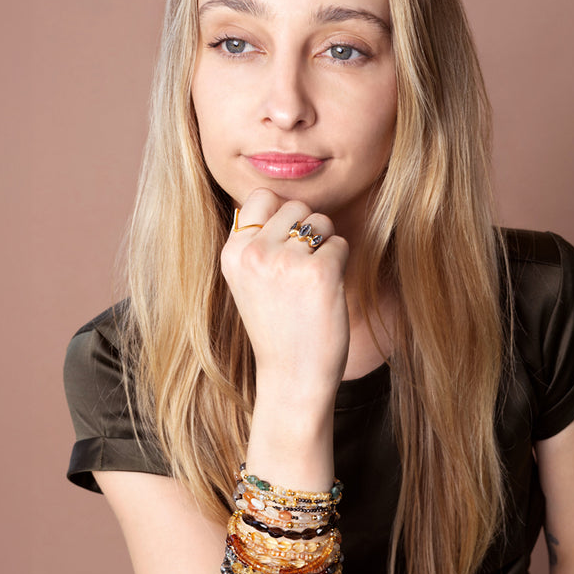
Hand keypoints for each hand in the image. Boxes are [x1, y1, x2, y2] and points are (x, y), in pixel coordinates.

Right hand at [221, 188, 349, 408]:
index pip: (262, 197)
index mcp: (232, 253)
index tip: (284, 247)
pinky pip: (340, 243)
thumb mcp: (247, 280)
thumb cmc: (276, 326)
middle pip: (296, 206)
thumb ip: (255, 240)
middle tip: (300, 270)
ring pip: (321, 222)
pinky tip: (325, 292)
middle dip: (306, 230)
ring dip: (325, 246)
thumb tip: (278, 198)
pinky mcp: (320, 273)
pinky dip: (340, 263)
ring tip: (311, 282)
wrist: (292, 376)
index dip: (281, 216)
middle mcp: (254, 253)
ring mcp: (286, 262)